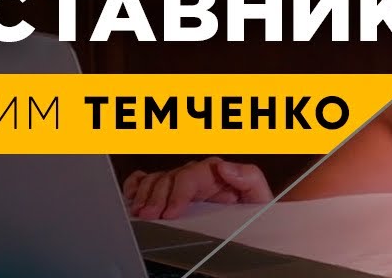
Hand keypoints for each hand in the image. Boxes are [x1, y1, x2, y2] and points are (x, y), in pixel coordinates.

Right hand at [122, 157, 273, 219]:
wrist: (254, 223)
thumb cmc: (254, 210)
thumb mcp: (259, 193)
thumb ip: (248, 177)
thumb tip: (224, 167)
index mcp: (216, 174)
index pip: (192, 175)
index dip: (178, 193)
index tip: (170, 212)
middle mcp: (197, 176)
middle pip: (170, 177)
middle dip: (156, 197)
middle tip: (148, 215)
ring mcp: (183, 183)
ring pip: (157, 179)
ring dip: (145, 194)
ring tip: (140, 211)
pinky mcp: (172, 192)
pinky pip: (149, 180)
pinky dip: (137, 185)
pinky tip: (132, 196)